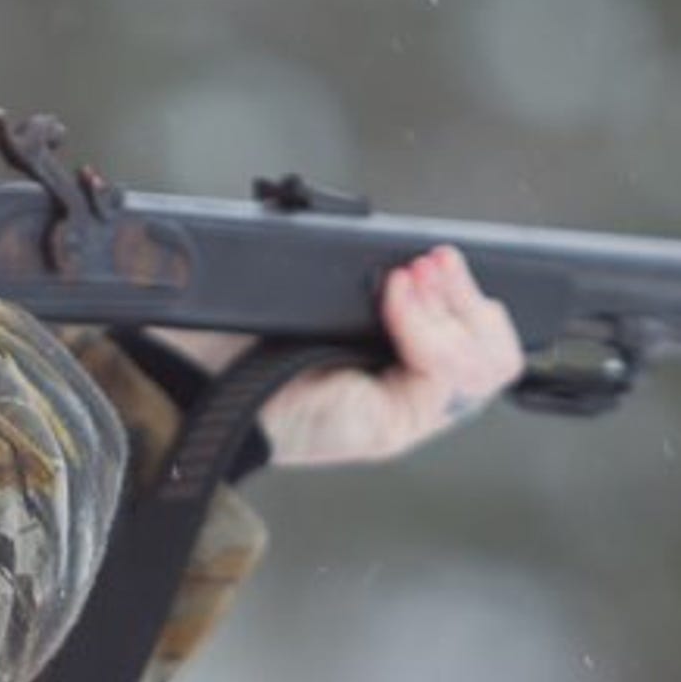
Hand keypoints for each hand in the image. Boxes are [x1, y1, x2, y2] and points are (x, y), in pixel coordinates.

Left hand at [157, 246, 526, 469]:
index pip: (476, 333)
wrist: (185, 374)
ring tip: (413, 278)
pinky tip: (396, 299)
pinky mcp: (389, 429)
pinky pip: (443, 377)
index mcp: (394, 356)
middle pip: (494, 353)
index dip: (468, 294)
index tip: (434, 256)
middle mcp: (406, 389)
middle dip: (469, 298)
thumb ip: (356, 275)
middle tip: (430, 262)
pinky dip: (427, 328)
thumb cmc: (231, 334)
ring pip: (485, 367)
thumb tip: (396, 252)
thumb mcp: (309, 288)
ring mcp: (403, 413)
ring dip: (456, 312)